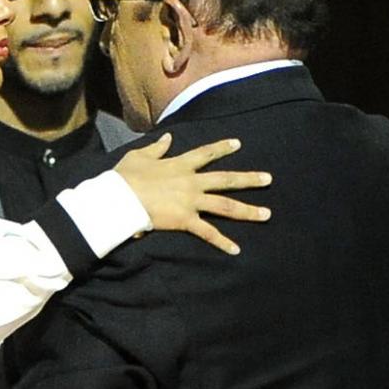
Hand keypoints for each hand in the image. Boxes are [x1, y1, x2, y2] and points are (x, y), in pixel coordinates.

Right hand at [114, 133, 272, 255]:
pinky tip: (236, 250)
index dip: (222, 147)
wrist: (120, 197)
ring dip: (247, 210)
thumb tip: (168, 138)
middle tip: (269, 179)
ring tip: (267, 214)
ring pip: (225, 206)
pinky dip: (222, 242)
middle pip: (226, 179)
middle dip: (249, 179)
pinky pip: (208, 232)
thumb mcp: (140, 156)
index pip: (206, 153)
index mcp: (180, 164)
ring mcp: (191, 201)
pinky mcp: (185, 220)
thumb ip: (157, 148)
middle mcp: (192, 182)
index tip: (238, 144)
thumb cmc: (126, 177)